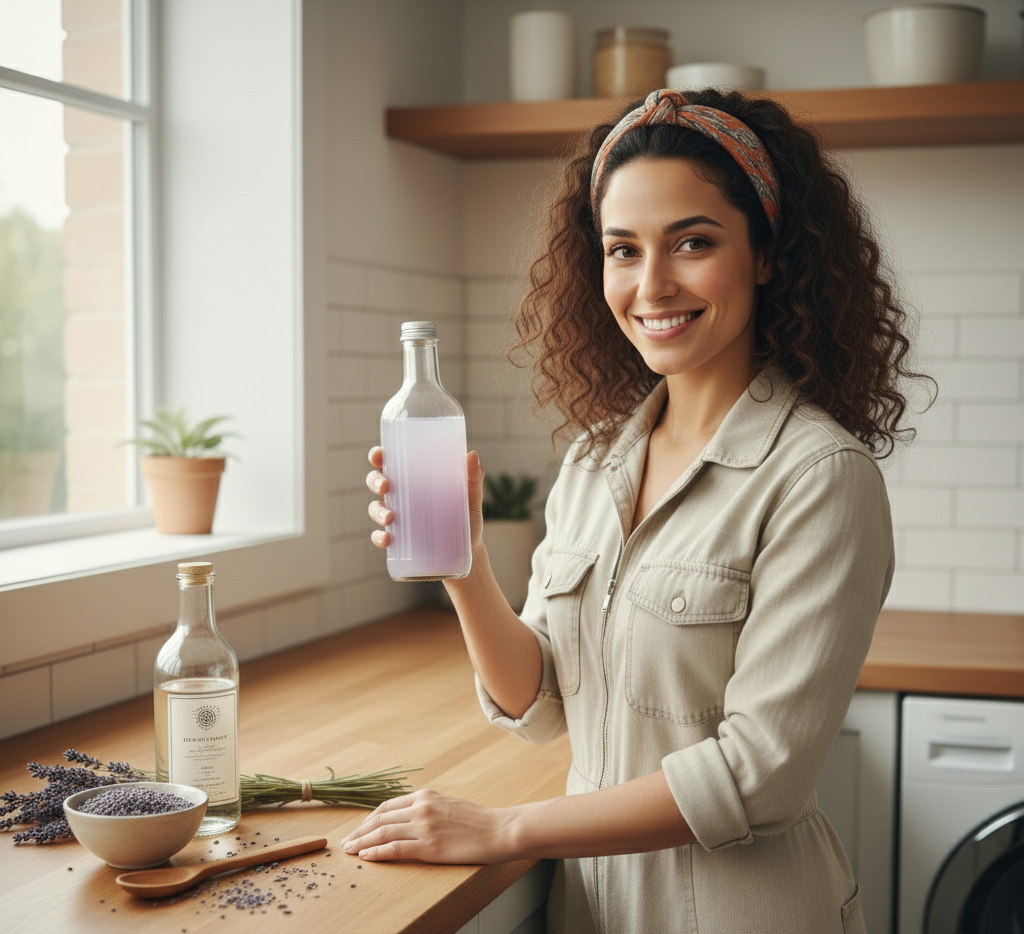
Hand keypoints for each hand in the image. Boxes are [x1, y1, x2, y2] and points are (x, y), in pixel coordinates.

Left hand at [340, 788, 513, 863]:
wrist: (499, 829)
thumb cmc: (478, 820)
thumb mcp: (448, 805)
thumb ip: (427, 809)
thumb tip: (408, 819)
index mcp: (425, 796)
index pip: (387, 806)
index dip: (368, 819)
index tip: (359, 829)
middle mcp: (421, 807)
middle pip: (380, 819)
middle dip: (359, 832)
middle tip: (346, 843)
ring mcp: (424, 827)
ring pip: (383, 833)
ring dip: (362, 842)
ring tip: (350, 851)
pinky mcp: (430, 847)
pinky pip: (395, 850)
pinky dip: (377, 853)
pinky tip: (366, 857)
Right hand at [365, 446, 485, 550]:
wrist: (469, 550)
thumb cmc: (467, 517)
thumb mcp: (472, 497)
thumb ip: (473, 478)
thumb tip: (472, 455)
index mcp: (414, 478)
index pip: (391, 462)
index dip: (378, 456)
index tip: (378, 456)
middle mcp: (401, 495)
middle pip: (377, 482)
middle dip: (375, 481)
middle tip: (385, 486)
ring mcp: (398, 518)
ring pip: (376, 508)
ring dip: (377, 511)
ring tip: (390, 518)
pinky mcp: (399, 540)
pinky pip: (380, 537)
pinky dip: (379, 537)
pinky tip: (387, 539)